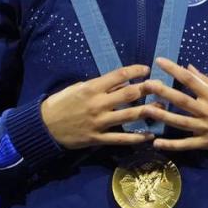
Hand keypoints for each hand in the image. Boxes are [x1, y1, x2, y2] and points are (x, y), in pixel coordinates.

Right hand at [40, 64, 154, 149]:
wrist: (44, 126)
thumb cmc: (61, 103)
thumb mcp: (78, 88)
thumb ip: (100, 86)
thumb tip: (122, 81)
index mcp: (92, 88)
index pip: (118, 75)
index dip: (135, 71)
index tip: (147, 69)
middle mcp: (98, 104)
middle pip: (128, 94)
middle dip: (148, 89)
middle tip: (162, 86)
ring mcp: (99, 122)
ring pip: (129, 116)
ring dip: (148, 111)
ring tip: (162, 107)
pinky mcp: (98, 138)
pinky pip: (121, 139)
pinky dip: (137, 138)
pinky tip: (149, 136)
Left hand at [139, 58, 207, 154]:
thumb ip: (206, 80)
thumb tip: (188, 68)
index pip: (190, 80)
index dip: (174, 70)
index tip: (159, 61)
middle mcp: (206, 111)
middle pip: (182, 101)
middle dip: (163, 92)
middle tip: (147, 84)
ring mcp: (204, 128)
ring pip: (180, 122)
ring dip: (162, 117)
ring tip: (145, 110)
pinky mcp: (204, 143)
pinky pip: (186, 144)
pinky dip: (171, 145)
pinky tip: (156, 143)